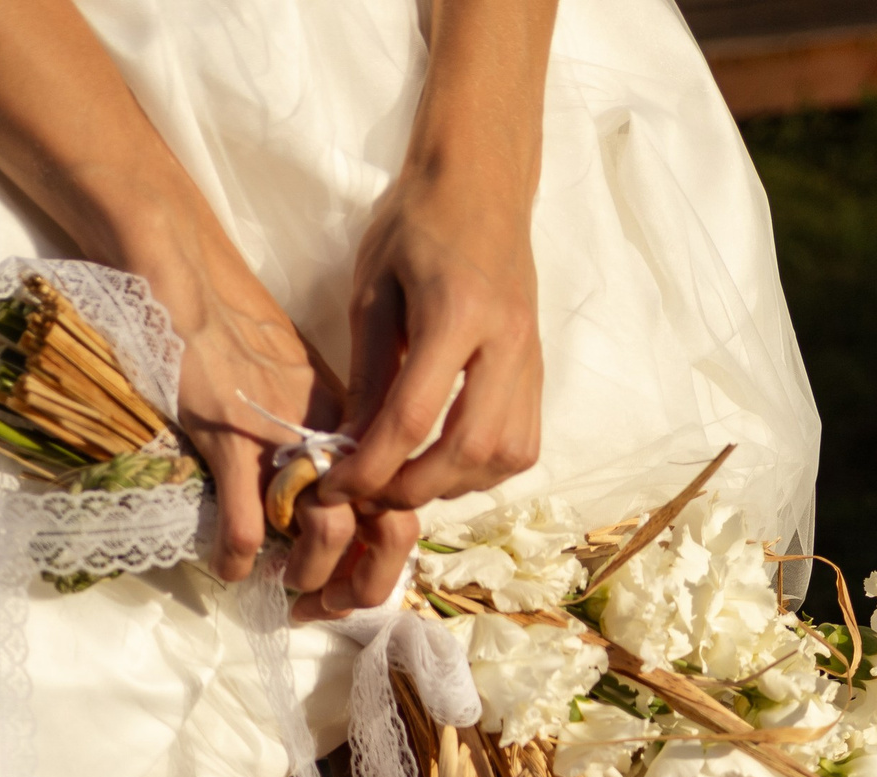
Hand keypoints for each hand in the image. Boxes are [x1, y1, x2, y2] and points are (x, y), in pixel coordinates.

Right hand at [138, 222, 412, 610]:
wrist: (193, 286)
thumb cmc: (242, 342)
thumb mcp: (299, 396)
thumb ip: (322, 449)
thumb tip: (334, 521)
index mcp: (356, 431)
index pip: (397, 512)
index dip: (382, 568)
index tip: (344, 597)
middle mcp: (334, 439)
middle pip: (383, 531)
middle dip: (359, 585)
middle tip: (323, 608)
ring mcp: (286, 443)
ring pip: (328, 533)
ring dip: (307, 575)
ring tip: (283, 592)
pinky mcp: (233, 443)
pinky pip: (246, 527)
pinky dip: (237, 559)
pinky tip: (230, 569)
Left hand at [322, 164, 542, 522]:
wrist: (482, 181)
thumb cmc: (417, 224)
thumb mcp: (373, 290)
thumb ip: (367, 373)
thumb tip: (351, 448)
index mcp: (456, 311)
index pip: (414, 416)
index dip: (372, 466)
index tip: (338, 488)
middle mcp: (505, 340)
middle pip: (468, 450)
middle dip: (414, 488)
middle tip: (372, 495)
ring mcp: (531, 358)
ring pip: (504, 457)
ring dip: (453, 484)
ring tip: (409, 479)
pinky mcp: (539, 370)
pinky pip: (522, 444)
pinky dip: (483, 469)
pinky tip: (447, 461)